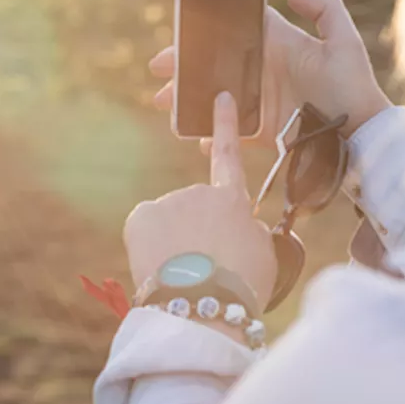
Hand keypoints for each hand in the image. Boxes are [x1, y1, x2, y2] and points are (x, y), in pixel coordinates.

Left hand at [124, 92, 277, 332]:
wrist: (204, 306)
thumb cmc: (241, 286)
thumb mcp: (264, 253)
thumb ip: (250, 229)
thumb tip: (238, 227)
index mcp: (233, 199)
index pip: (229, 154)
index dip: (225, 125)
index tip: (220, 96)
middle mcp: (199, 191)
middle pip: (195, 209)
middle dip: (197, 232)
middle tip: (207, 268)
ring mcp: (168, 201)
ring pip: (169, 224)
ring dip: (175, 244)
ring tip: (186, 275)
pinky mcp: (141, 216)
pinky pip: (145, 231)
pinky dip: (150, 248)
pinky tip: (161, 268)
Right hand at [150, 0, 391, 148]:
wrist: (362, 132)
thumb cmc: (354, 85)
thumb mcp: (344, 41)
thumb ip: (325, 9)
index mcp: (278, 45)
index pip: (235, 32)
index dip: (206, 32)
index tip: (180, 34)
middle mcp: (264, 72)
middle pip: (215, 65)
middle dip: (184, 68)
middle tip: (157, 72)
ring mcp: (262, 102)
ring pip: (217, 97)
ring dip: (189, 100)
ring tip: (166, 105)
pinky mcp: (265, 131)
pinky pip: (233, 132)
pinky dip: (214, 135)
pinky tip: (197, 138)